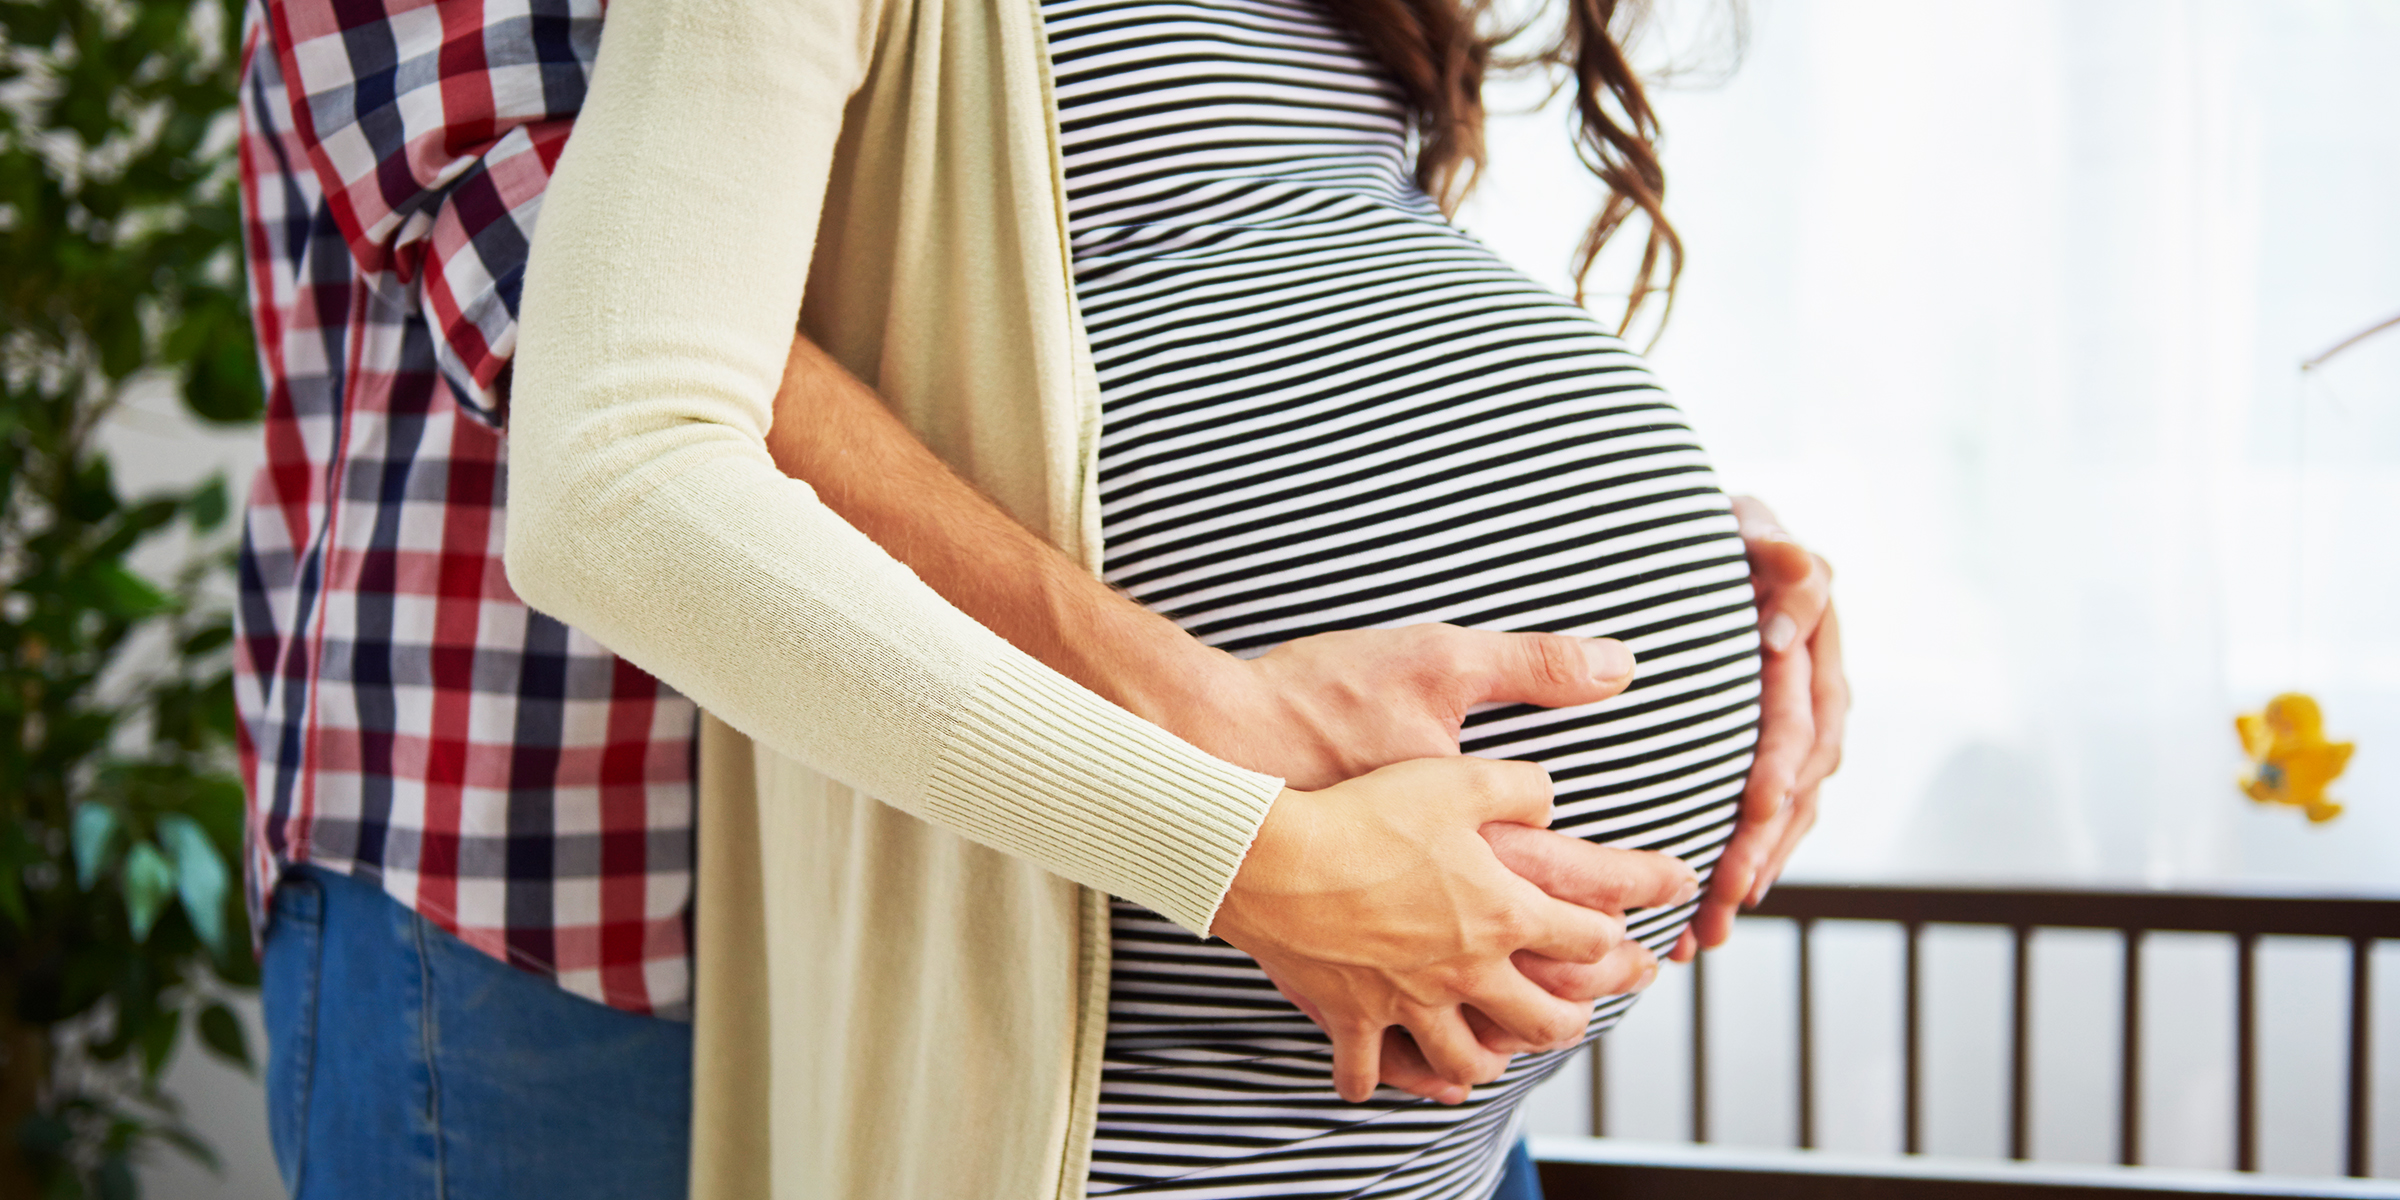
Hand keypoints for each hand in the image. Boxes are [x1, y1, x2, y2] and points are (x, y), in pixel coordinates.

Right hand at [1210, 757, 1693, 1103]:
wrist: (1275, 859)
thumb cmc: (1365, 812)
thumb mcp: (1457, 778)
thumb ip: (1520, 785)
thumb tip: (1552, 796)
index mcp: (1503, 913)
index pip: (1588, 938)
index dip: (1617, 937)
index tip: (1634, 934)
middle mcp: (1466, 971)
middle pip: (1544, 1020)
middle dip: (1573, 1020)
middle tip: (1582, 1014)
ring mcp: (1410, 1003)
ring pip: (1466, 1062)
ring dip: (1489, 1062)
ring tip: (1497, 1053)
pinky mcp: (1353, 1018)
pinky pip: (1370, 1070)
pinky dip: (1378, 1080)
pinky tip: (1381, 1077)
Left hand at [1674, 495, 1847, 961]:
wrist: (1712, 546)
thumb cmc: (1723, 535)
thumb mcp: (1750, 529)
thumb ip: (1778, 552)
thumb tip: (1799, 567)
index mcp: (1814, 642)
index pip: (1806, 713)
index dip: (1784, 759)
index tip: (1759, 802)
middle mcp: (1819, 692)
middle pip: (1799, 782)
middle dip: (1761, 842)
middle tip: (1725, 892)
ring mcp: (1803, 727)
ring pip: (1789, 815)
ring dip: (1752, 873)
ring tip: (1709, 929)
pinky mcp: (1778, 754)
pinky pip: (1771, 821)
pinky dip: (1745, 869)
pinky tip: (1711, 917)